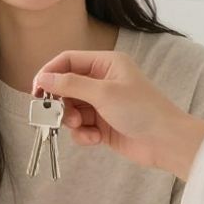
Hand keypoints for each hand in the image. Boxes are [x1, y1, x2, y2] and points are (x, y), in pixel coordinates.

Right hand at [33, 50, 203, 180]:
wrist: (166, 142)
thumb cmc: (143, 110)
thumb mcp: (103, 93)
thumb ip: (70, 84)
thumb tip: (43, 78)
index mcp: (106, 64)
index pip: (68, 60)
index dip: (50, 73)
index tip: (36, 90)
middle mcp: (103, 81)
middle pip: (66, 86)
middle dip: (60, 102)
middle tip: (56, 115)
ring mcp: (102, 104)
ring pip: (70, 109)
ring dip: (71, 120)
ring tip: (81, 127)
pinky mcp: (102, 124)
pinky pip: (80, 127)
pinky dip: (83, 134)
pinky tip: (96, 139)